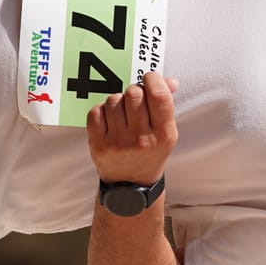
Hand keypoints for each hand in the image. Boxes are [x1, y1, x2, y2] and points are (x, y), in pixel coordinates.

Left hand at [87, 72, 179, 186]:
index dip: (153, 79)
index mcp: (163, 135)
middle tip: (136, 99)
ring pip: (113, 100)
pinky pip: (96, 112)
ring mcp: (118, 143)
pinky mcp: (98, 145)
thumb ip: (166, 104)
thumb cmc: (150, 152)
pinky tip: (109, 120)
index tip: (149, 79)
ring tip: (123, 113)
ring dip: (118, 101)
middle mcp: (142, 140)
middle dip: (135, 91)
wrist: (131, 185)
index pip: (158, 95)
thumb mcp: (165, 132)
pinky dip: (102, 111)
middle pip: (134, 94)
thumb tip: (169, 80)